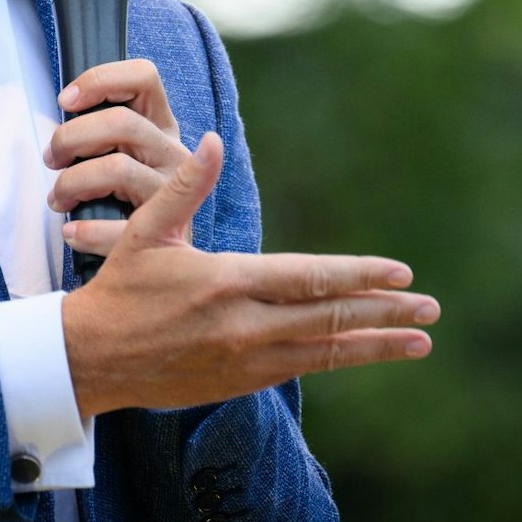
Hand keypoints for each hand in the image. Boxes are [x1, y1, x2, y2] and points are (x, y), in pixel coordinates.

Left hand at [46, 59, 189, 250]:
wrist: (165, 253)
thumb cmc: (128, 195)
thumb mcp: (124, 152)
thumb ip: (99, 129)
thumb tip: (62, 114)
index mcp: (161, 124)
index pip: (144, 76)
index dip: (99, 79)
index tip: (64, 101)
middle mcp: (172, 152)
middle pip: (121, 122)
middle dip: (71, 137)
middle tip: (51, 158)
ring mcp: (173, 191)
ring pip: (117, 169)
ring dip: (72, 183)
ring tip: (58, 200)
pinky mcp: (166, 232)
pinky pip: (121, 228)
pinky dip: (87, 232)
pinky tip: (72, 233)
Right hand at [61, 135, 438, 417]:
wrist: (90, 359)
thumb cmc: (120, 290)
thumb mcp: (147, 231)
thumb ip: (186, 185)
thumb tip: (212, 139)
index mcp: (227, 283)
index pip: (310, 277)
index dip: (360, 275)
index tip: (401, 272)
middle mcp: (245, 326)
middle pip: (330, 317)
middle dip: (386, 313)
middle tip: (430, 308)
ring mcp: (246, 360)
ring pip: (326, 351)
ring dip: (376, 346)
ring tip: (419, 342)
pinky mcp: (240, 382)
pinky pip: (302, 368)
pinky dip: (337, 358)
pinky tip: (363, 351)